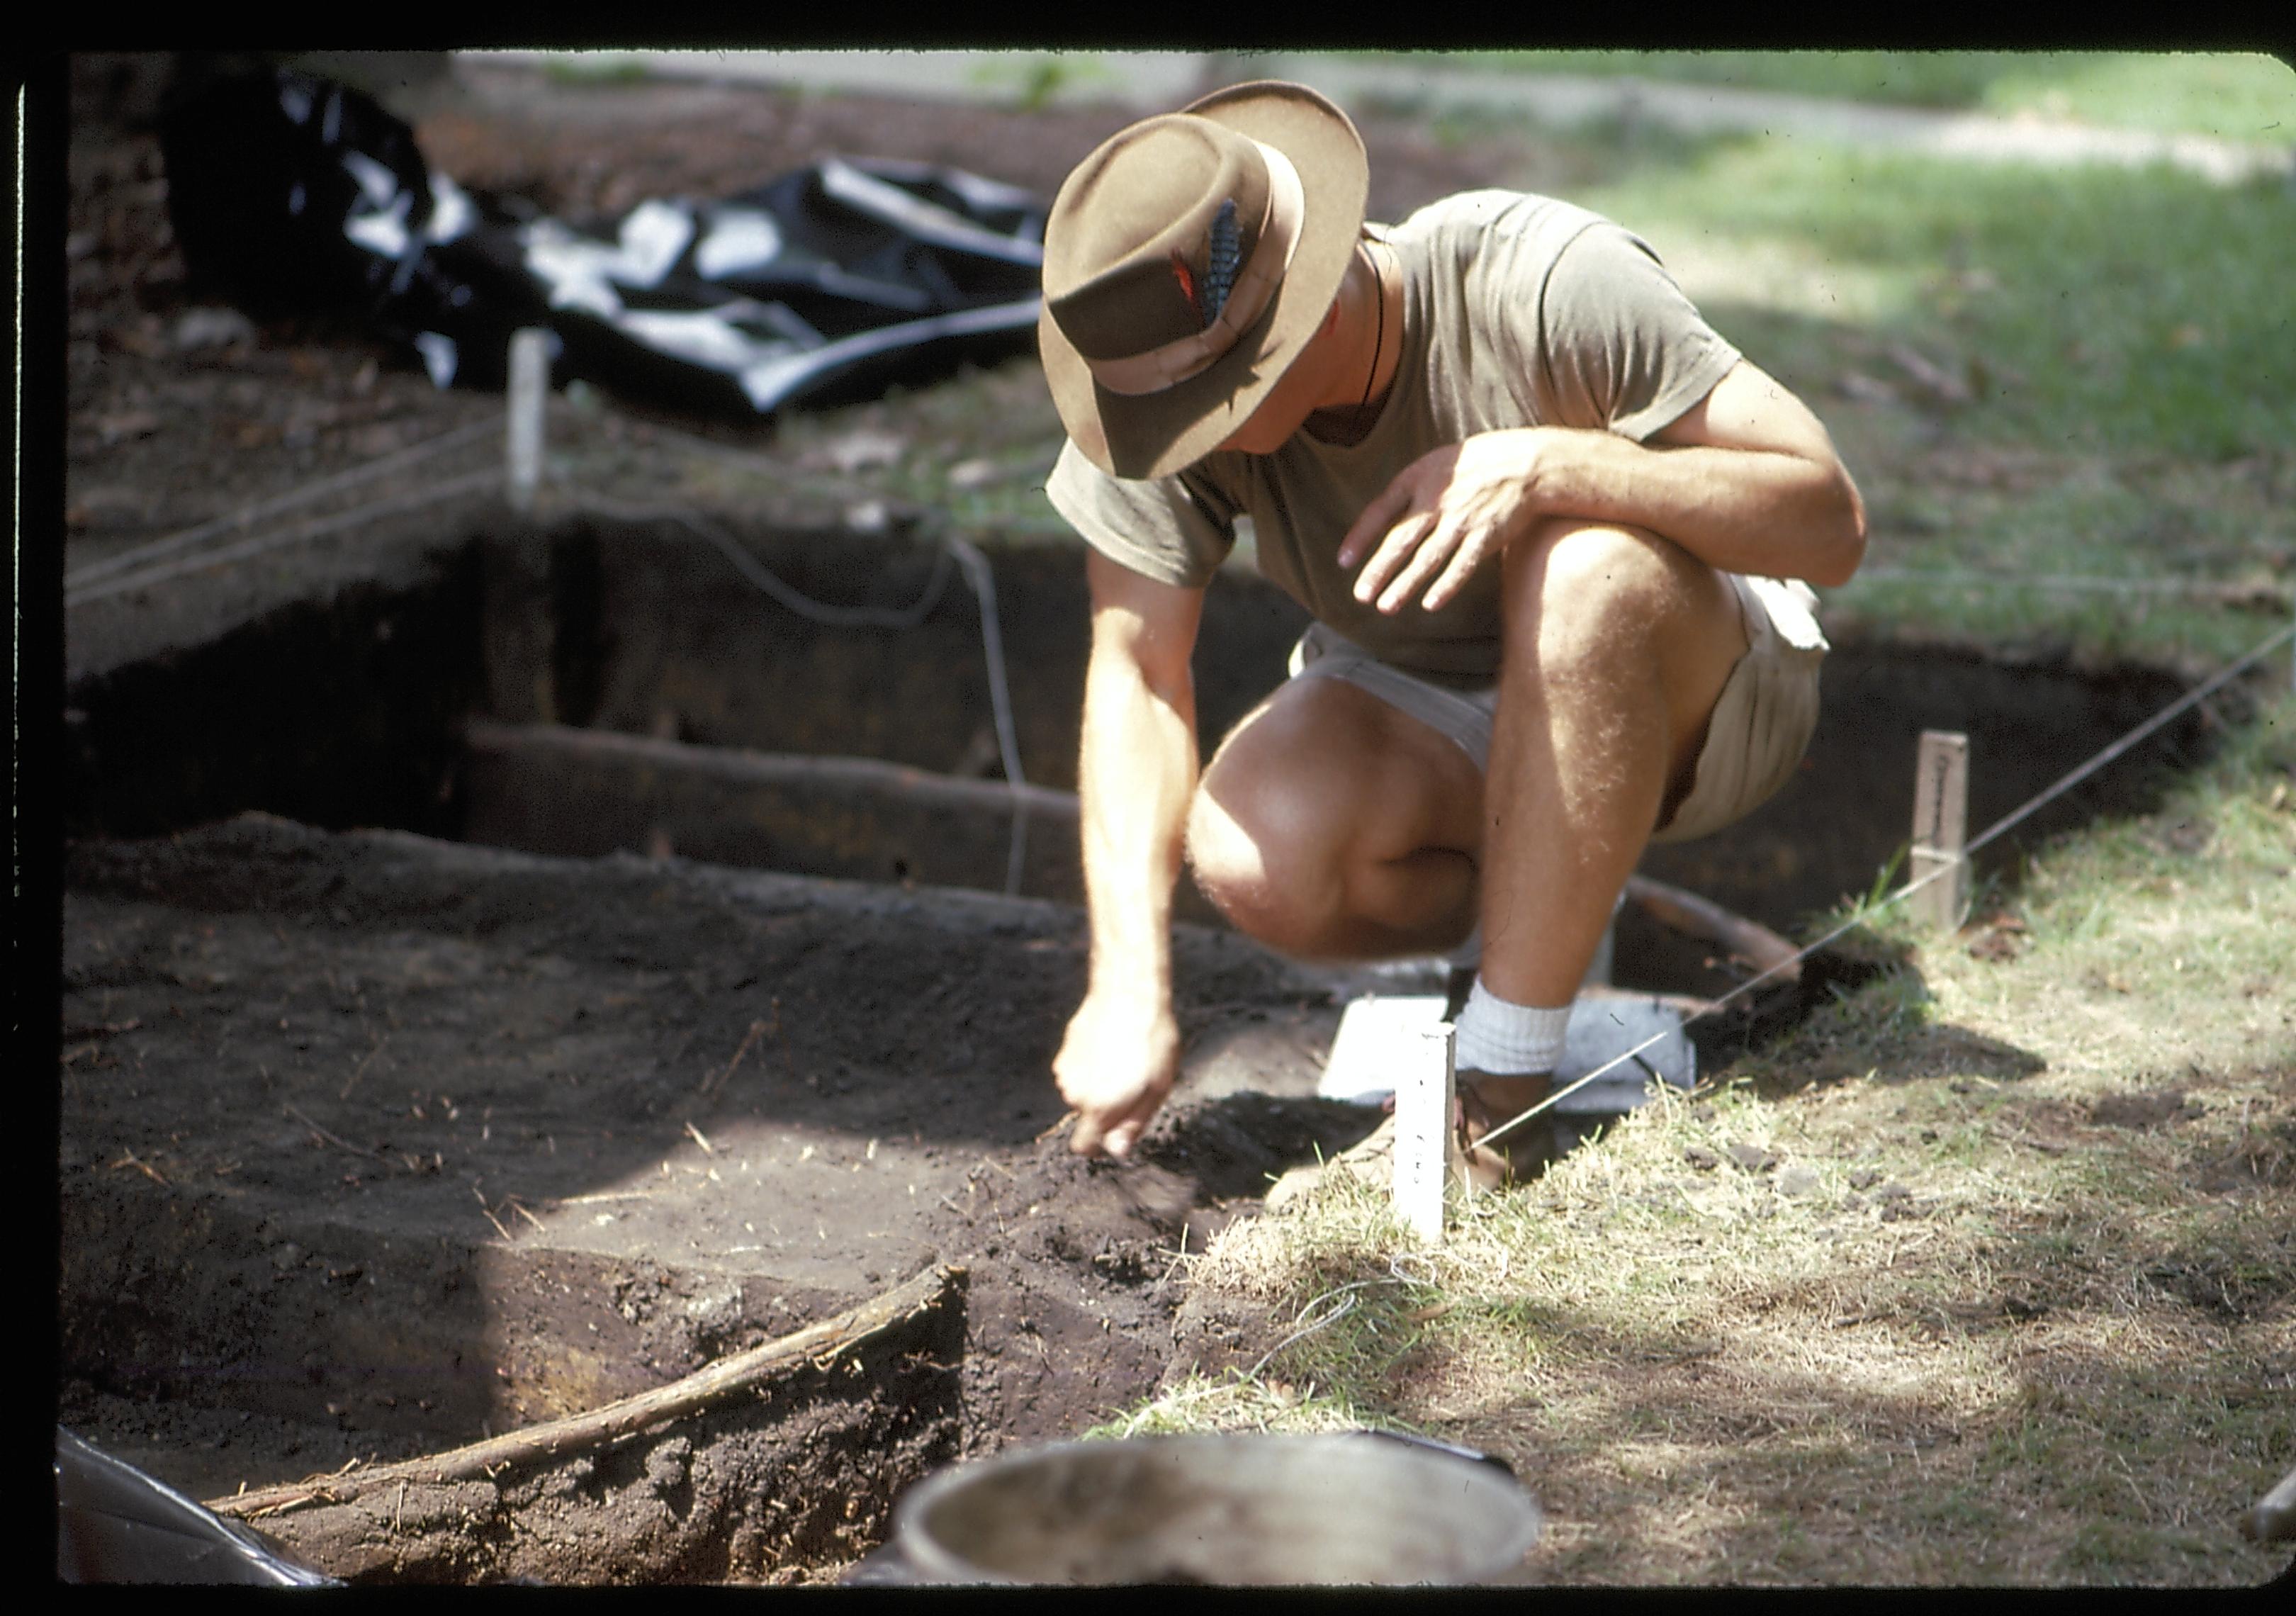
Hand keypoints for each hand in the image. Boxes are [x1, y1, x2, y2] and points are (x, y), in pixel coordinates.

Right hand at [1052, 988, 1180, 1159]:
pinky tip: (1109, 1046)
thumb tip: (1117, 1151)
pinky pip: (1076, 1072)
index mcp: (1100, 1108)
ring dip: (1098, 1085)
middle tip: (1134, 1082)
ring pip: (1082, 1092)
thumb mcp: (1157, 1088)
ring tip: (1124, 1060)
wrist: (1129, 994)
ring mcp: (1066, 1072)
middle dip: (1106, 1108)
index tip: (1115, 1132)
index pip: (1082, 1147)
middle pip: (1087, 1116)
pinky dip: (1089, 1067)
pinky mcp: (1064, 1052)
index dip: (1098, 1146)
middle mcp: (1076, 1094)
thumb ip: (1134, 1124)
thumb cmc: (1152, 1042)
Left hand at [1337, 429, 1549, 613]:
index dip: (1360, 536)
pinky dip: (1447, 585)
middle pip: (1400, 539)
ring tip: (1385, 607)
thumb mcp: (1437, 464)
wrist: (1528, 463)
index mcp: (1419, 478)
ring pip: (1427, 557)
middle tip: (1361, 596)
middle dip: (1378, 570)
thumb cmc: (1477, 464)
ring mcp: (1462, 519)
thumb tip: (1383, 523)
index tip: (1343, 562)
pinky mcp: (1487, 535)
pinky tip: (1430, 604)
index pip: (1380, 509)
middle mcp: (1437, 499)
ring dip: (1405, 584)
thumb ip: (1411, 491)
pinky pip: (1463, 565)